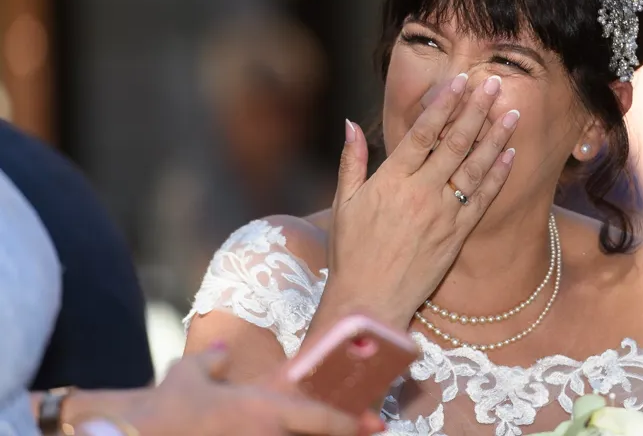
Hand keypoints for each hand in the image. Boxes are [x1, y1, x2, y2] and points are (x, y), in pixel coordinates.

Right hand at [116, 349, 381, 435]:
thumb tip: (222, 352)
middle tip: (362, 430)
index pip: (319, 417)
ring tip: (336, 434)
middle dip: (340, 434)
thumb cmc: (162, 408)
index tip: (374, 424)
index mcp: (262, 410)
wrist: (130, 434)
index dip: (349, 423)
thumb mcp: (187, 374)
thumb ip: (211, 360)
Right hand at [323, 72, 518, 328]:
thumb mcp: (345, 203)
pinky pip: (482, 199)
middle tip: (495, 85)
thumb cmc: (351, 253)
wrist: (370, 301)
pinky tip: (510, 155)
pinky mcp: (457, 235)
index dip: (444, 104)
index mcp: (391, 180)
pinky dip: (497, 175)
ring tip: (512, 113)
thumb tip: (350, 124)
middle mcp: (421, 193)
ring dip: (496, 138)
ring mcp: (442, 214)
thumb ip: (352, 160)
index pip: (423, 133)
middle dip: (477, 110)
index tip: (461, 81)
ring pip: (475, 168)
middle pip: (455, 143)